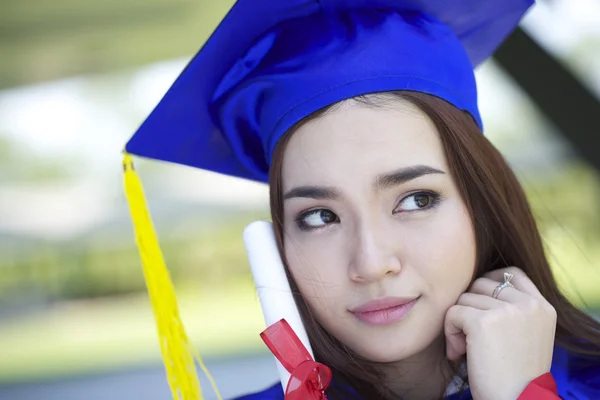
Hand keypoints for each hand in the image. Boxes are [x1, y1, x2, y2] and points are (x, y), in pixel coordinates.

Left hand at [444, 267, 556, 399]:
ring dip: (458, 323)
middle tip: (469, 335)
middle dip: (470, 306)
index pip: (512, 273)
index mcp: (543, 307)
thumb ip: (515, 309)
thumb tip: (477, 286)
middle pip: (482, 283)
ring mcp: (507, 311)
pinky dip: (450, 332)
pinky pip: (453, 312)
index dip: (490, 281)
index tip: (479, 301)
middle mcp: (528, 305)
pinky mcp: (484, 322)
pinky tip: (459, 353)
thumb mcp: (530, 334)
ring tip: (466, 348)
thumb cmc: (516, 375)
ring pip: (464, 298)